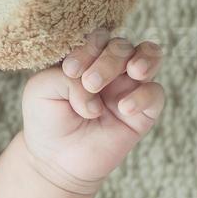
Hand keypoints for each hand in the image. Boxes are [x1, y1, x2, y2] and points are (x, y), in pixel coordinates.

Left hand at [20, 32, 164, 191]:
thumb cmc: (47, 119)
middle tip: (90, 83)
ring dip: (143, 59)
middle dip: (108, 60)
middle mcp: (110, 67)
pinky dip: (143, 96)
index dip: (88, 48)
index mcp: (85, 56)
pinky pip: (156, 93)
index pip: (96, 37)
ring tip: (132, 71)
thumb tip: (94, 89)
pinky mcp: (143, 112)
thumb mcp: (40, 90)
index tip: (70, 71)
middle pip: (121, 45)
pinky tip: (123, 108)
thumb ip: (63, 77)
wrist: (56, 160)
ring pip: (149, 56)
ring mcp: (128, 87)